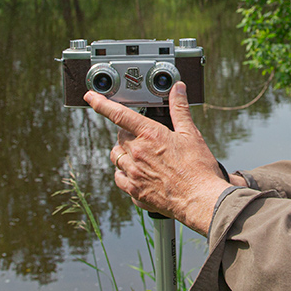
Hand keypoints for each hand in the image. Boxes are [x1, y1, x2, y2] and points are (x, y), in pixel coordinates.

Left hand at [84, 82, 230, 234]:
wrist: (199, 200)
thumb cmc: (198, 169)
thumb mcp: (191, 134)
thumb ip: (180, 109)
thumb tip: (178, 89)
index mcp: (150, 136)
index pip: (119, 114)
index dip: (102, 103)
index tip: (91, 97)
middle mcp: (136, 153)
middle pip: (120, 136)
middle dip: (128, 132)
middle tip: (145, 135)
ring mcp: (133, 174)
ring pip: (116, 156)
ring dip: (124, 152)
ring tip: (140, 154)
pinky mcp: (134, 192)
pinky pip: (119, 178)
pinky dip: (124, 173)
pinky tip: (137, 173)